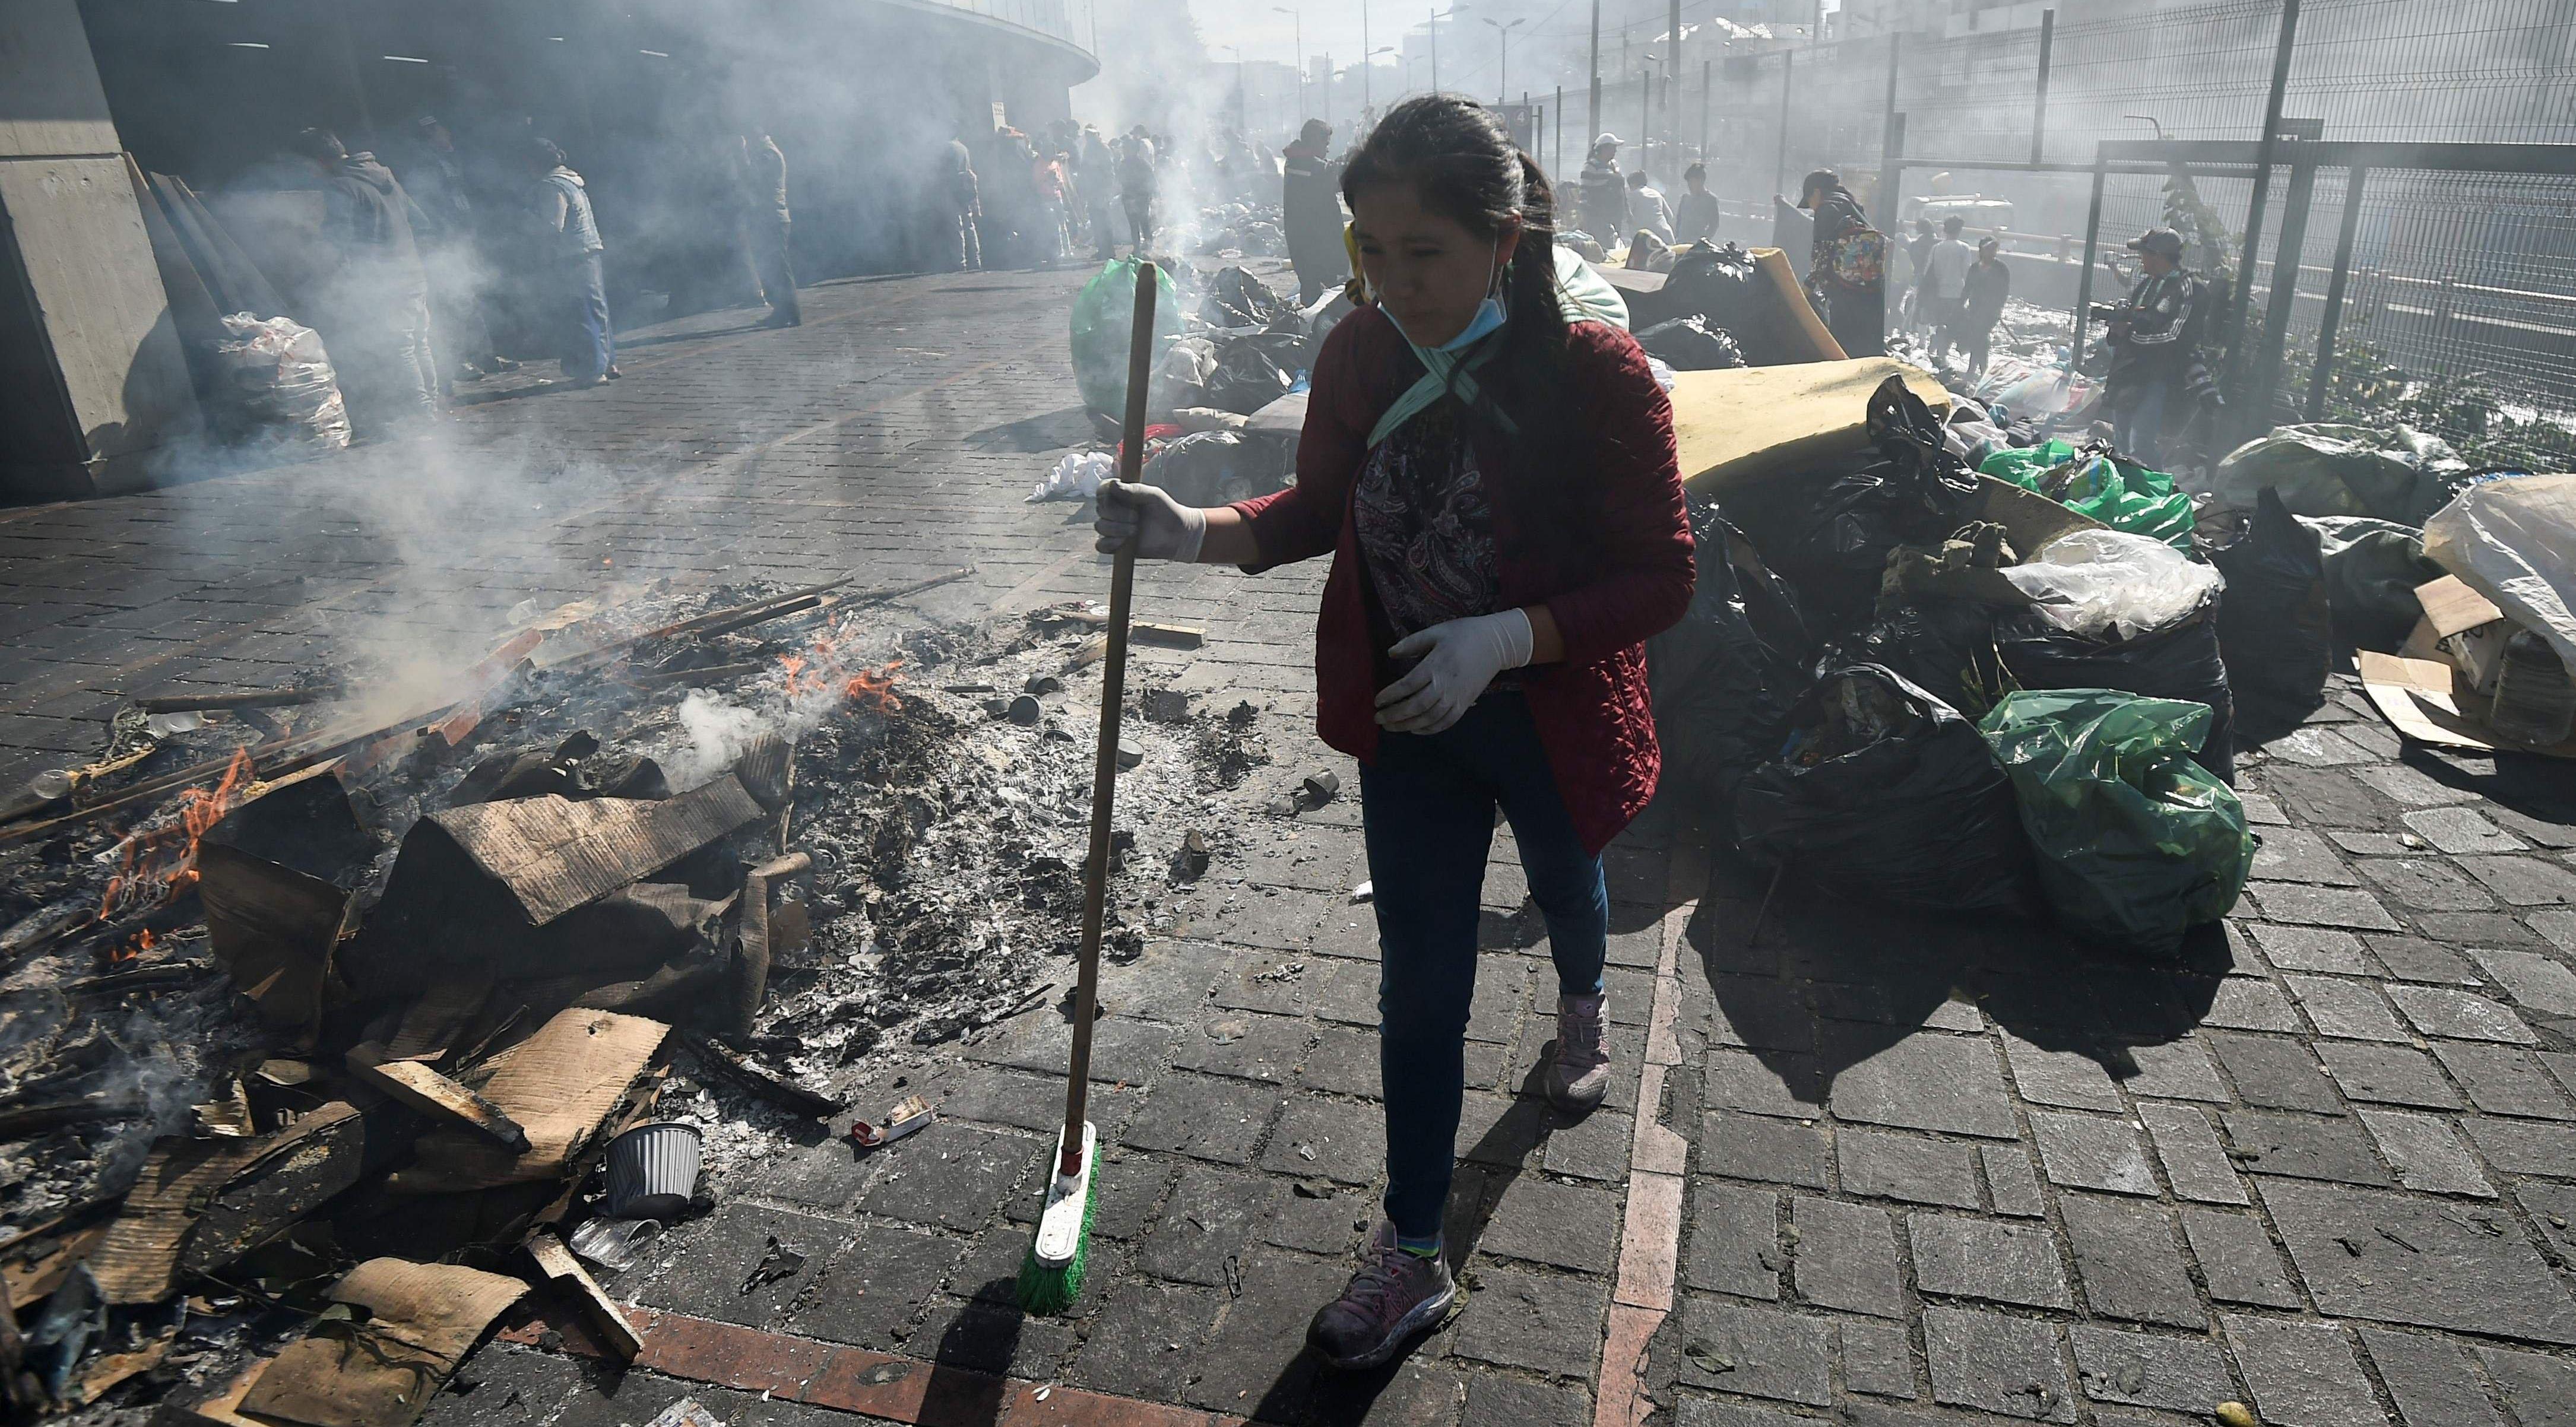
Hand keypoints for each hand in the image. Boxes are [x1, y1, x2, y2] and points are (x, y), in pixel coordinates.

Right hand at [1093, 479, 1207, 560]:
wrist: (1177, 535)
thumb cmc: (1166, 511)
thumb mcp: (1153, 496)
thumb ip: (1134, 490)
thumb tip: (1113, 486)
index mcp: (1120, 494)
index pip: (1102, 490)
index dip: (1105, 495)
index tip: (1120, 497)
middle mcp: (1114, 510)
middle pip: (1101, 509)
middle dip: (1117, 514)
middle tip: (1136, 517)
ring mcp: (1113, 528)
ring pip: (1100, 526)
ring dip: (1117, 529)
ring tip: (1135, 531)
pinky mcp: (1114, 546)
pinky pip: (1101, 545)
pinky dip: (1110, 543)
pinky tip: (1125, 542)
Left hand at [1374, 610, 1533, 734]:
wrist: (1495, 643)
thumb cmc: (1464, 633)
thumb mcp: (1436, 631)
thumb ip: (1412, 643)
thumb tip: (1390, 653)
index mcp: (1435, 665)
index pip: (1407, 686)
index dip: (1390, 695)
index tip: (1377, 701)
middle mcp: (1445, 685)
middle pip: (1416, 706)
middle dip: (1394, 715)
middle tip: (1378, 718)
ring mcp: (1457, 697)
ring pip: (1429, 718)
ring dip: (1407, 725)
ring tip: (1390, 727)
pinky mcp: (1466, 703)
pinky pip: (1446, 722)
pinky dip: (1429, 729)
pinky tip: (1415, 730)